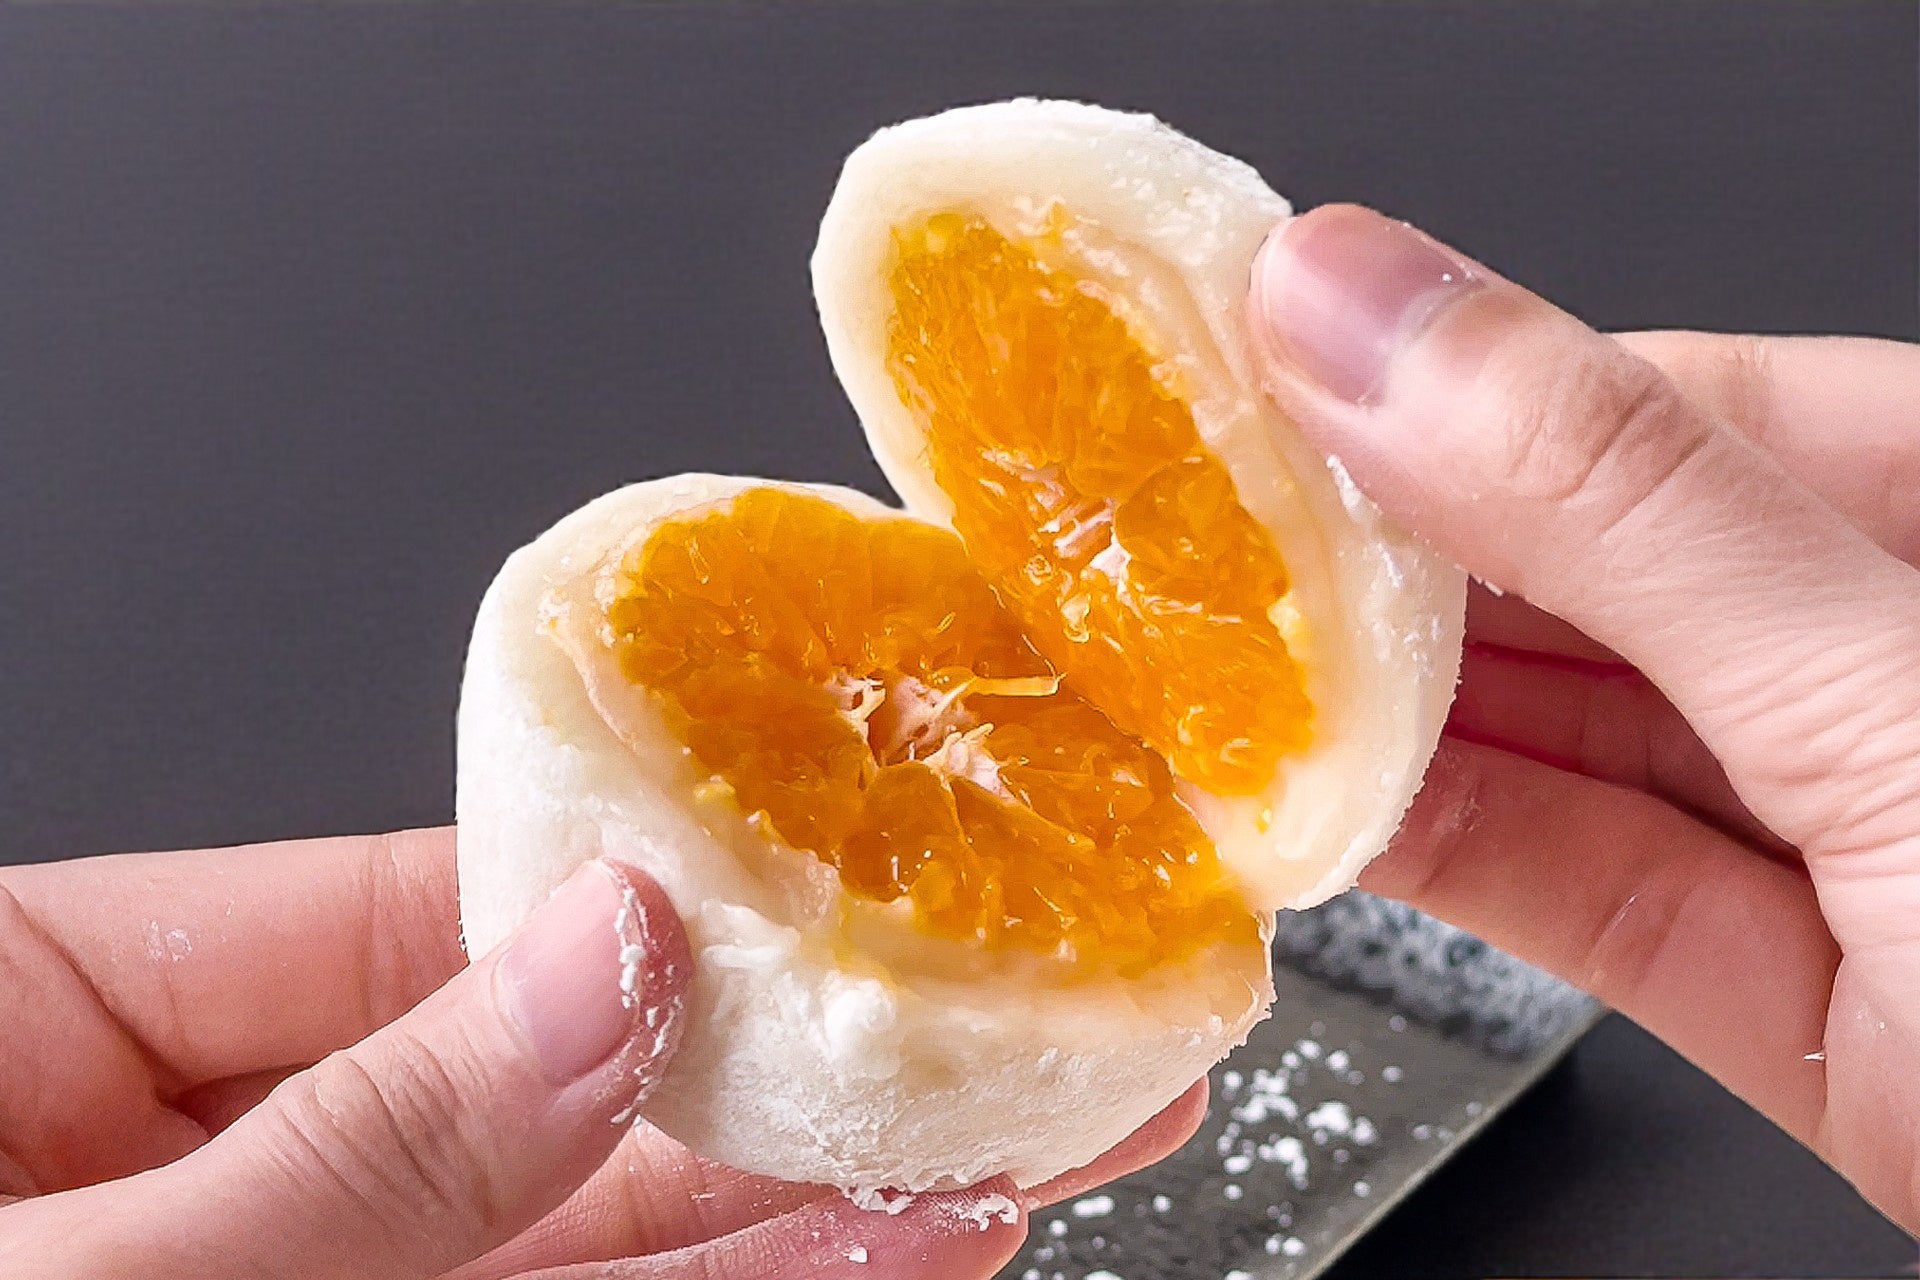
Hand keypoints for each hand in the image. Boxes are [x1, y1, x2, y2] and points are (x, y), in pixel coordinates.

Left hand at [0, 830, 1205, 1276]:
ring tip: (983, 1170)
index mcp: (25, 1030)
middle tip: (983, 1038)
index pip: (386, 919)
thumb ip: (354, 1145)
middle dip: (764, 1076)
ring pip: (567, 1253)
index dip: (614, 902)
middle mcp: (169, 1170)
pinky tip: (860, 1270)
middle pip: (520, 1093)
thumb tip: (606, 957)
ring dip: (788, 1228)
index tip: (817, 888)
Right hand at [1247, 203, 1919, 1229]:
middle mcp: (1903, 655)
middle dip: (1379, 565)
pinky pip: (1587, 891)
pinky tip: (1316, 813)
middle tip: (1181, 547)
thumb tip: (1370, 313)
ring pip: (1571, 736)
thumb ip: (1618, 499)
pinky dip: (1442, 858)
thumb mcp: (1902, 696)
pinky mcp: (1803, 1001)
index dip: (1436, 379)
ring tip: (1210, 677)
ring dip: (1385, 721)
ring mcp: (1855, 833)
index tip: (1249, 377)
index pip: (1653, 392)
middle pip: (1587, 567)